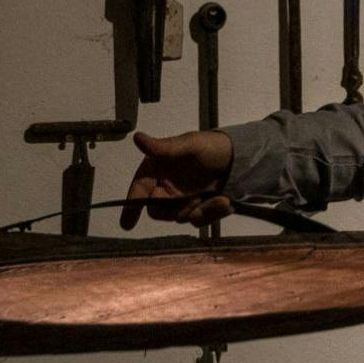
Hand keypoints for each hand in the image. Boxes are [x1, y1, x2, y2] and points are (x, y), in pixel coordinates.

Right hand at [120, 130, 234, 228]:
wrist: (236, 156)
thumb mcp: (189, 143)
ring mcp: (181, 201)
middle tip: (198, 198)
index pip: (138, 191)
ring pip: (182, 218)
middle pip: (159, 211)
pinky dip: (213, 214)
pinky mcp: (197, 209)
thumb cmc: (209, 146)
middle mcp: (164, 189)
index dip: (131, 207)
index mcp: (156, 171)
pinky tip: (226, 202)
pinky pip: (198, 220)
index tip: (127, 224)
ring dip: (202, 211)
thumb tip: (137, 138)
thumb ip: (164, 147)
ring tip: (222, 199)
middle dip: (178, 208)